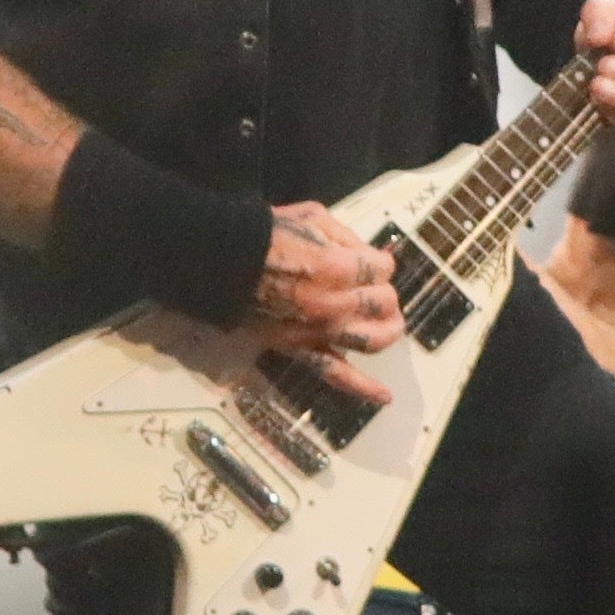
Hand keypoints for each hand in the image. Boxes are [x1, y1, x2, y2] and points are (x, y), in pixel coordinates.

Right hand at [250, 201, 398, 399]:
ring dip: (386, 330)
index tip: (368, 258)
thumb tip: (372, 254)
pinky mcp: (303, 349)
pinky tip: (385, 397)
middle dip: (382, 289)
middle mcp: (337, 305)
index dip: (379, 261)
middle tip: (370, 283)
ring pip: (372, 339)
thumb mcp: (314, 217)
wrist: (225, 262)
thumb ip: (348, 237)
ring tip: (389, 323)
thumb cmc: (268, 235)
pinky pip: (335, 374)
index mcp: (340, 268)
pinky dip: (362, 388)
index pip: (384, 269)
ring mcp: (321, 331)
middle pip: (383, 302)